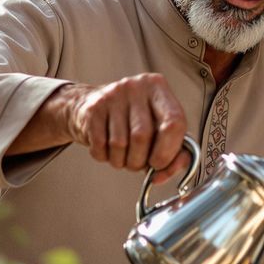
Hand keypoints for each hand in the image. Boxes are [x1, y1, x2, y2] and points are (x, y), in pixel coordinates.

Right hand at [64, 74, 190, 182]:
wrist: (90, 106)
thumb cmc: (134, 122)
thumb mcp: (160, 131)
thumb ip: (174, 155)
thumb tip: (161, 176)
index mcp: (158, 88)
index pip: (174, 121)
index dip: (168, 150)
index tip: (159, 164)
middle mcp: (136, 87)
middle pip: (142, 135)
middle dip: (140, 161)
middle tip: (137, 163)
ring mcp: (112, 96)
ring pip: (120, 143)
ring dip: (121, 161)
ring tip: (122, 156)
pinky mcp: (93, 109)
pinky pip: (100, 145)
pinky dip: (105, 157)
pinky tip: (107, 150)